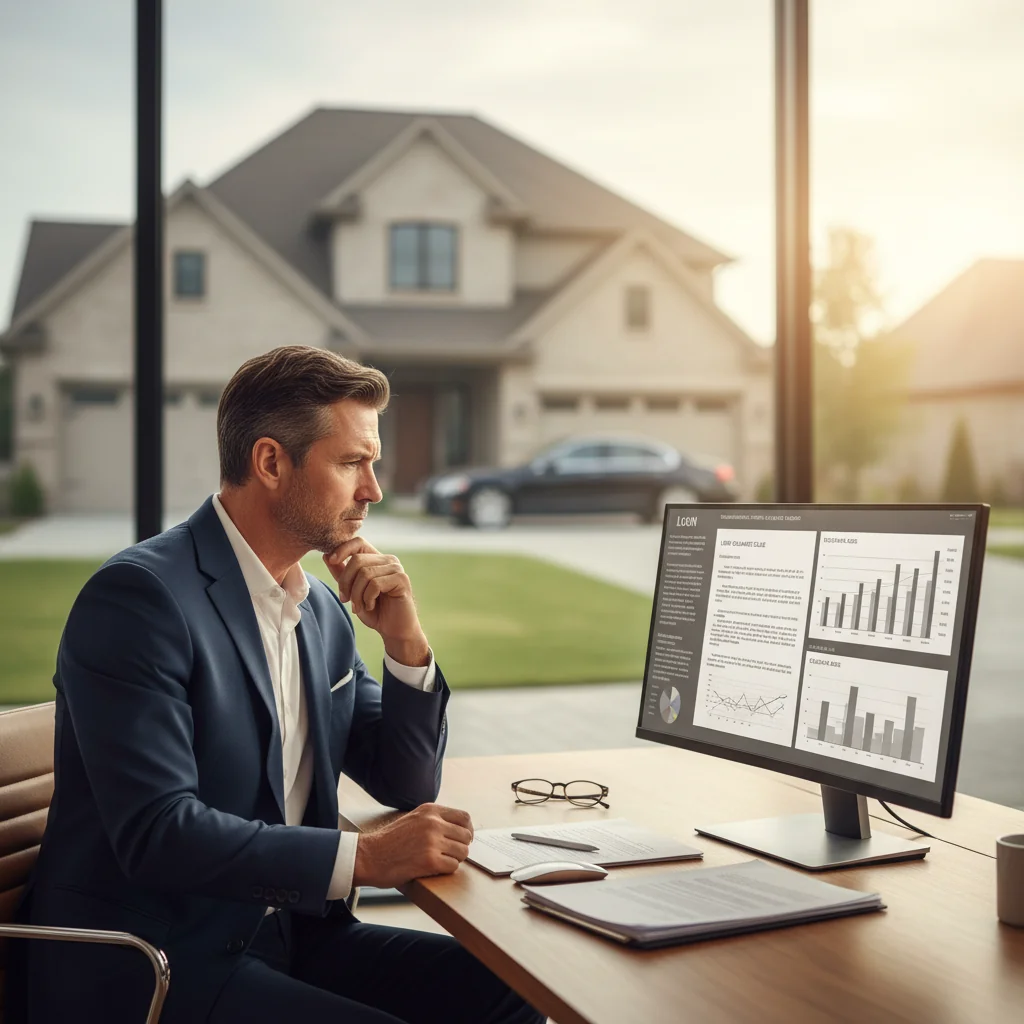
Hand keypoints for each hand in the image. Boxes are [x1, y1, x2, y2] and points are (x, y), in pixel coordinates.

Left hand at [324, 538, 428, 664]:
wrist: (394, 630)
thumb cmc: (375, 611)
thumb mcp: (353, 591)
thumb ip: (341, 574)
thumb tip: (326, 555)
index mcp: (377, 559)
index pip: (358, 542)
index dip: (342, 549)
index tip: (331, 561)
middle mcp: (388, 560)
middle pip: (357, 560)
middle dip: (345, 582)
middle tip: (346, 599)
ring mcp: (396, 568)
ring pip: (365, 573)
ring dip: (356, 595)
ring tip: (360, 607)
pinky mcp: (402, 580)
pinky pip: (375, 584)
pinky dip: (367, 599)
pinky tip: (371, 606)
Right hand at [352, 803, 473, 888]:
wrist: (369, 856)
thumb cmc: (391, 841)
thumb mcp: (414, 818)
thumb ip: (435, 820)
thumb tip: (461, 829)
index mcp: (430, 810)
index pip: (464, 817)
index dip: (467, 830)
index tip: (462, 839)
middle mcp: (433, 823)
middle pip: (466, 836)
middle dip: (461, 847)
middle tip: (450, 854)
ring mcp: (432, 841)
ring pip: (462, 852)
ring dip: (454, 859)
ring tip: (440, 861)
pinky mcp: (429, 861)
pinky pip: (453, 866)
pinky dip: (446, 870)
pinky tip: (433, 869)